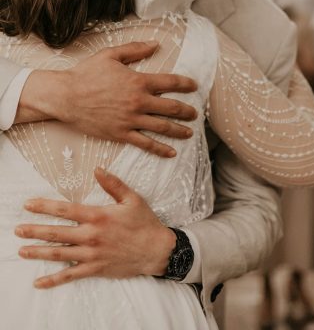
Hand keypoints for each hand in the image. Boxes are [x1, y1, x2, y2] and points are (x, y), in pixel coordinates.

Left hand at [15, 168, 176, 288]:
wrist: (156, 250)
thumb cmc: (144, 223)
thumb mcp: (132, 199)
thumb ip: (113, 184)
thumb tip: (98, 169)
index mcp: (98, 216)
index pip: (66, 210)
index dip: (45, 207)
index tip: (29, 205)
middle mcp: (91, 236)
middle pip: (57, 233)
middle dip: (35, 230)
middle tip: (17, 229)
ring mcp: (92, 255)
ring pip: (59, 254)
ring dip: (39, 252)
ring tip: (22, 250)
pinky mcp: (95, 269)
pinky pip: (70, 276)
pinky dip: (53, 280)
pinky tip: (39, 282)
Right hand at [18, 41, 197, 156]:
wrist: (66, 96)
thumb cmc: (86, 74)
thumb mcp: (110, 55)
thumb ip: (135, 49)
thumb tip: (155, 44)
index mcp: (138, 81)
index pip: (170, 82)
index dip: (185, 84)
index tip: (194, 86)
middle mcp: (138, 101)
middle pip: (171, 107)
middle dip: (187, 111)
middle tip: (195, 114)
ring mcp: (131, 119)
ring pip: (162, 127)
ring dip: (179, 130)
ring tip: (189, 132)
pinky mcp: (121, 133)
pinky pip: (145, 143)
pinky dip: (160, 149)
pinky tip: (171, 152)